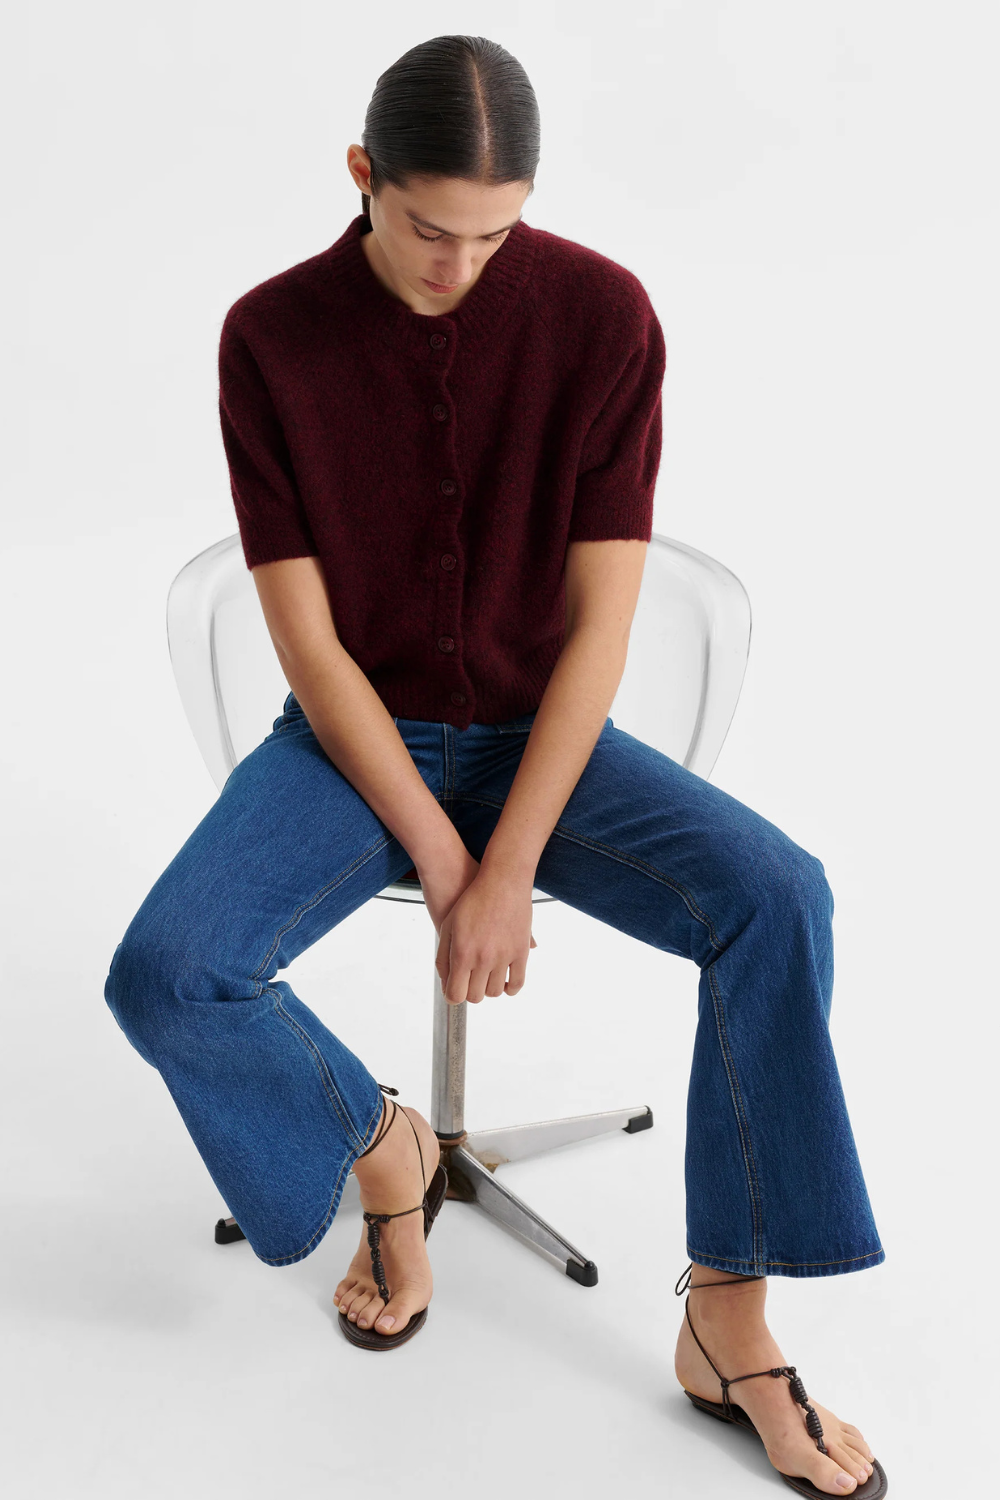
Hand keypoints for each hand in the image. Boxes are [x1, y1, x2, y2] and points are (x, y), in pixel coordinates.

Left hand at [433, 865, 537, 1004]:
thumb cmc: (471, 901)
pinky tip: (505, 982)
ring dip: (489, 989)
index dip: (453, 996)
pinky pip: (518, 982)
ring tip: (485, 978)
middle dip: (470, 992)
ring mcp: (504, 957)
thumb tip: (446, 983)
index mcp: (462, 953)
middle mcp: (483, 959)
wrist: (501, 882)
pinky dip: (511, 989)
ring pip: (496, 992)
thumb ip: (443, 957)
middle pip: (475, 996)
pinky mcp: (521, 952)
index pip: (455, 994)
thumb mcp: (448, 926)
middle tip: (470, 981)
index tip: (454, 990)